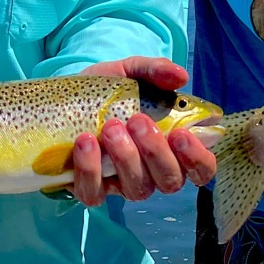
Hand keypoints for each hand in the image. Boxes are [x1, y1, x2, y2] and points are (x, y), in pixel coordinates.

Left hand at [69, 57, 217, 205]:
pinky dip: (90, 168)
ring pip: (137, 188)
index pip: (201, 168)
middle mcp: (153, 172)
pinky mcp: (91, 189)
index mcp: (172, 147)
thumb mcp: (131, 72)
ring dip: (126, 157)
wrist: (62, 99)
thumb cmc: (108, 90)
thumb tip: (181, 75)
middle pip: (170, 181)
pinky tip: (85, 141)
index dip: (197, 157)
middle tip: (137, 120)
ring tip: (109, 127)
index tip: (180, 133)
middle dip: (156, 151)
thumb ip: (156, 71)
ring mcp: (122, 184)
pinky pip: (95, 193)